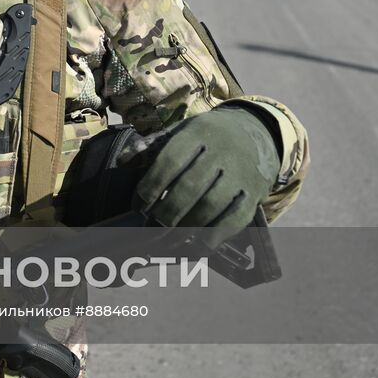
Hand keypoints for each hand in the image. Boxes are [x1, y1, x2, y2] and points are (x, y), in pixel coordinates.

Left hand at [136, 106, 278, 246]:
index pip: (170, 161)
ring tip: (167, 239)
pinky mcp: (255, 194)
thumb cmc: (207, 136)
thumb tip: (122, 161)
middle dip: (166, 211)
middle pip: (190, 186)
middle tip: (150, 227)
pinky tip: (196, 246)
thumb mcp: (181, 131)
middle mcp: (223, 152)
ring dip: (186, 227)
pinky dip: (215, 237)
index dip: (151, 186)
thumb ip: (151, 145)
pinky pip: (236, 220)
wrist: (256, 132)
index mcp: (198, 133)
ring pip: (212, 205)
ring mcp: (242, 174)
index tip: (137, 206)